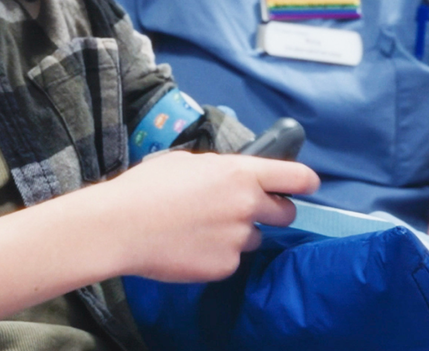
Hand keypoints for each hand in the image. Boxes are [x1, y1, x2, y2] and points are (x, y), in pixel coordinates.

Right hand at [98, 151, 318, 282]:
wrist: (120, 227)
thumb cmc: (148, 188)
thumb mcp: (189, 162)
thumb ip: (221, 170)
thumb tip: (231, 177)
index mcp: (242, 173)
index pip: (296, 176)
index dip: (306, 181)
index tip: (308, 185)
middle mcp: (248, 205)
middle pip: (287, 212)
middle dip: (274, 211)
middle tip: (251, 211)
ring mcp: (238, 239)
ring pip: (255, 239)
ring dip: (240, 235)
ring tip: (204, 230)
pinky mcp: (225, 267)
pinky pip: (232, 260)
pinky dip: (217, 255)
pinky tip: (190, 247)